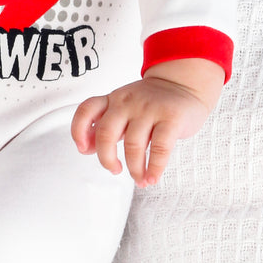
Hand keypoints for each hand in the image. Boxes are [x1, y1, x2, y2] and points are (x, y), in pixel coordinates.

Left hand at [71, 59, 223, 185]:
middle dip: (107, 158)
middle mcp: (127, 102)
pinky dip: (155, 167)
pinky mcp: (171, 118)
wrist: (183, 83)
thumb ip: (105, 124)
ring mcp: (149, 109)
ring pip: (133, 144)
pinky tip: (152, 177)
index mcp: (113, 99)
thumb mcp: (123, 107)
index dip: (78, 131)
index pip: (86, 110)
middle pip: (106, 133)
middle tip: (114, 170)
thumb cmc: (151, 101)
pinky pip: (160, 148)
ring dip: (134, 169)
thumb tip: (86, 148)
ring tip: (140, 179)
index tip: (83, 149)